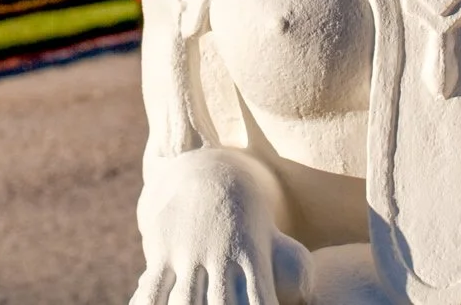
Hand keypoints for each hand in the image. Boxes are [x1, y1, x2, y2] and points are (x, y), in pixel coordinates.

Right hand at [131, 149, 313, 304]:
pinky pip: (153, 290)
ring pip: (186, 301)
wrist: (205, 170)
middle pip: (222, 304)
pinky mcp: (162, 251)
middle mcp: (220, 255)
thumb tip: (307, 293)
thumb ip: (289, 267)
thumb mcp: (269, 237)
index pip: (259, 299)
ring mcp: (188, 253)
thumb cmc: (244, 215)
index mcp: (251, 254)